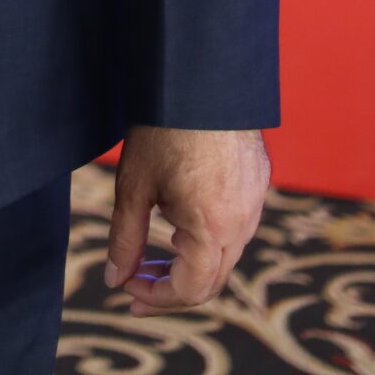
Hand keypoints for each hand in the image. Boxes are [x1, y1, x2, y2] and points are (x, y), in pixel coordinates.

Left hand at [104, 124, 269, 315]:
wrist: (198, 75)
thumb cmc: (163, 128)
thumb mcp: (134, 185)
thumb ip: (125, 239)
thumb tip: (116, 280)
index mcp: (213, 228)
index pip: (191, 290)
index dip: (156, 299)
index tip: (127, 291)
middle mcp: (243, 222)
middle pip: (212, 280)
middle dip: (170, 287)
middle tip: (134, 283)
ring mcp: (256, 202)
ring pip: (226, 255)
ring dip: (189, 263)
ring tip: (153, 252)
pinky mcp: (258, 182)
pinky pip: (237, 226)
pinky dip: (207, 237)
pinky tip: (179, 219)